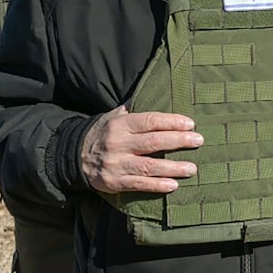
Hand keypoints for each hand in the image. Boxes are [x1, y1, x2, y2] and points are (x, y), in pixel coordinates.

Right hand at [79, 106, 201, 193]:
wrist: (74, 156)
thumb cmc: (103, 133)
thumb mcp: (114, 115)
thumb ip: (134, 108)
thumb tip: (153, 87)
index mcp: (121, 124)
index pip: (150, 121)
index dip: (171, 122)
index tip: (190, 124)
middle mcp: (118, 143)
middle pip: (153, 142)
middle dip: (178, 141)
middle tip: (199, 141)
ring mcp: (116, 164)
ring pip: (148, 166)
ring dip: (172, 168)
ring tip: (192, 168)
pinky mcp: (114, 182)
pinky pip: (138, 184)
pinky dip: (156, 185)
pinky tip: (173, 185)